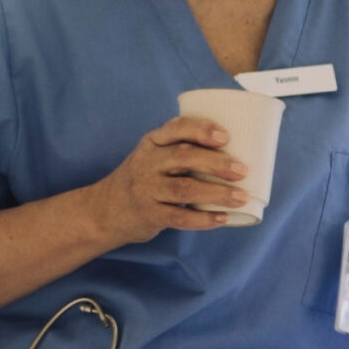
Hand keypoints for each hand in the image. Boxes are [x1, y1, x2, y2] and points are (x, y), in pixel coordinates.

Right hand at [85, 116, 250, 245]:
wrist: (106, 209)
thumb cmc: (145, 177)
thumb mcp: (153, 155)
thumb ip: (182, 149)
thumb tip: (238, 149)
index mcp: (152, 142)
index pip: (176, 128)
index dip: (201, 130)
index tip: (225, 136)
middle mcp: (147, 162)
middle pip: (183, 158)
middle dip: (216, 163)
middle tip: (243, 170)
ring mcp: (147, 189)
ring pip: (184, 189)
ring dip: (216, 193)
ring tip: (241, 197)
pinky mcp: (149, 214)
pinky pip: (179, 217)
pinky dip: (203, 219)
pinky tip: (223, 218)